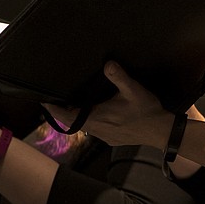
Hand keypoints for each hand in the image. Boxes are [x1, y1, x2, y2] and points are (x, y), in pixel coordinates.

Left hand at [46, 62, 168, 147]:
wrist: (161, 131)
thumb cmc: (146, 110)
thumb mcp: (134, 90)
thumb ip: (119, 77)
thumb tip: (107, 63)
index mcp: (97, 118)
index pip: (67, 116)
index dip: (54, 109)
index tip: (43, 102)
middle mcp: (96, 130)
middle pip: (73, 122)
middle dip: (65, 111)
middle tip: (59, 99)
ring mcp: (104, 136)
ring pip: (84, 126)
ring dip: (79, 117)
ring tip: (77, 105)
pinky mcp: (112, 139)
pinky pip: (95, 130)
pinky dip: (91, 122)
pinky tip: (99, 114)